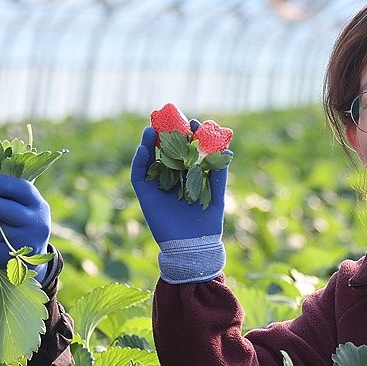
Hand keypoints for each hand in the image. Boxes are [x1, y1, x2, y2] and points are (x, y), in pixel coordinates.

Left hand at [0, 174, 51, 279]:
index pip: (22, 190)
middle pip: (5, 209)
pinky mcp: (11, 258)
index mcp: (39, 206)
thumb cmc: (21, 221)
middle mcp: (36, 224)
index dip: (3, 184)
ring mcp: (24, 243)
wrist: (32, 258)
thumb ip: (4, 190)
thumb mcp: (22, 204)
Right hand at [130, 123, 226, 244]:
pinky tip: (144, 148)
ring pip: (150, 160)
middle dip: (166, 135)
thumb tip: (227, 151)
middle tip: (169, 118)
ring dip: (149, 143)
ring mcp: (157, 186)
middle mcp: (171, 179)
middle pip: (166, 151)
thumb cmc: (207, 224)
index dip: (188, 137)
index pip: (186, 151)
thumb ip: (218, 174)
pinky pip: (139, 175)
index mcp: (188, 177)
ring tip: (152, 129)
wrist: (193, 247)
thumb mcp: (216, 195)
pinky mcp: (146, 196)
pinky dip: (139, 161)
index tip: (194, 123)